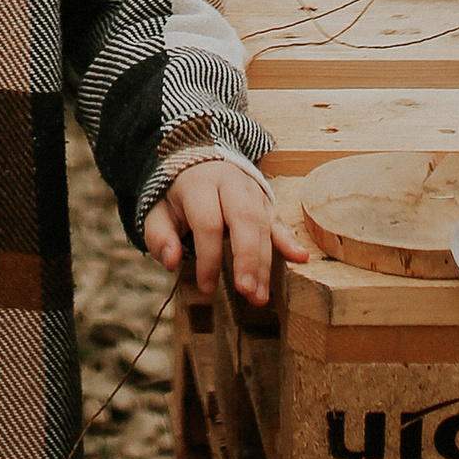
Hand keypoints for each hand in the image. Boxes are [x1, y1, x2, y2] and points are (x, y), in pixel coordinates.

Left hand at [144, 158, 307, 312]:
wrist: (199, 161)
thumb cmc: (178, 196)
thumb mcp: (158, 211)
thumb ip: (159, 237)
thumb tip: (171, 261)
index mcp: (200, 185)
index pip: (208, 222)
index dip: (208, 258)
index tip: (206, 287)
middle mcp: (230, 184)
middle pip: (244, 219)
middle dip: (247, 258)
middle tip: (246, 292)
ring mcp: (251, 190)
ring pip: (263, 223)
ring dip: (264, 262)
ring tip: (260, 297)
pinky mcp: (265, 200)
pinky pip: (278, 219)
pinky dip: (288, 239)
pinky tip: (299, 257)